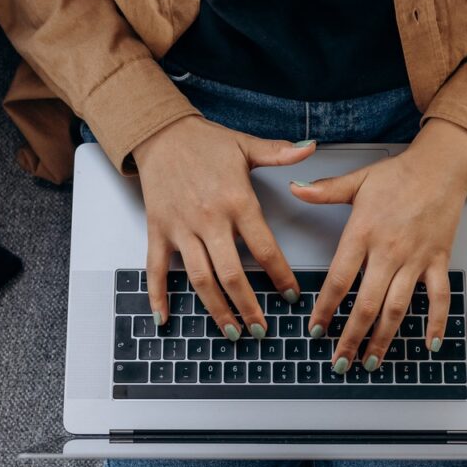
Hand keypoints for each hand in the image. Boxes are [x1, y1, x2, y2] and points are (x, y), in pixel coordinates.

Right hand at [133, 115, 315, 339]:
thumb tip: (311, 147)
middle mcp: (209, 219)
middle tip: (261, 330)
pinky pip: (155, 269)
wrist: (160, 133)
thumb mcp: (245, 145)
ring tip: (231, 332)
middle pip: (231, 273)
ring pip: (199, 278)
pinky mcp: (158, 231)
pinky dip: (158, 296)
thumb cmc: (205, 142)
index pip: (264, 247)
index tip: (291, 295)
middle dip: (248, 306)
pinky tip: (164, 319)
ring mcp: (181, 228)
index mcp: (236, 201)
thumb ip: (280, 153)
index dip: (280, 275)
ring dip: (216, 309)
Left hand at [291, 118, 466, 372]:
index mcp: (363, 233)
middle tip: (339, 362)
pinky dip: (436, 323)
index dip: (325, 309)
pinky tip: (429, 345)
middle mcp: (388, 252)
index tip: (315, 330)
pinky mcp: (438, 261)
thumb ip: (324, 191)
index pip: (338, 280)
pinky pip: (439, 298)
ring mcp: (415, 260)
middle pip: (366, 305)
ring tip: (371, 363)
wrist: (441, 166)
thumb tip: (293, 189)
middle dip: (351, 338)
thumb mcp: (357, 180)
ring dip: (383, 339)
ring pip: (397, 308)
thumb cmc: (399, 174)